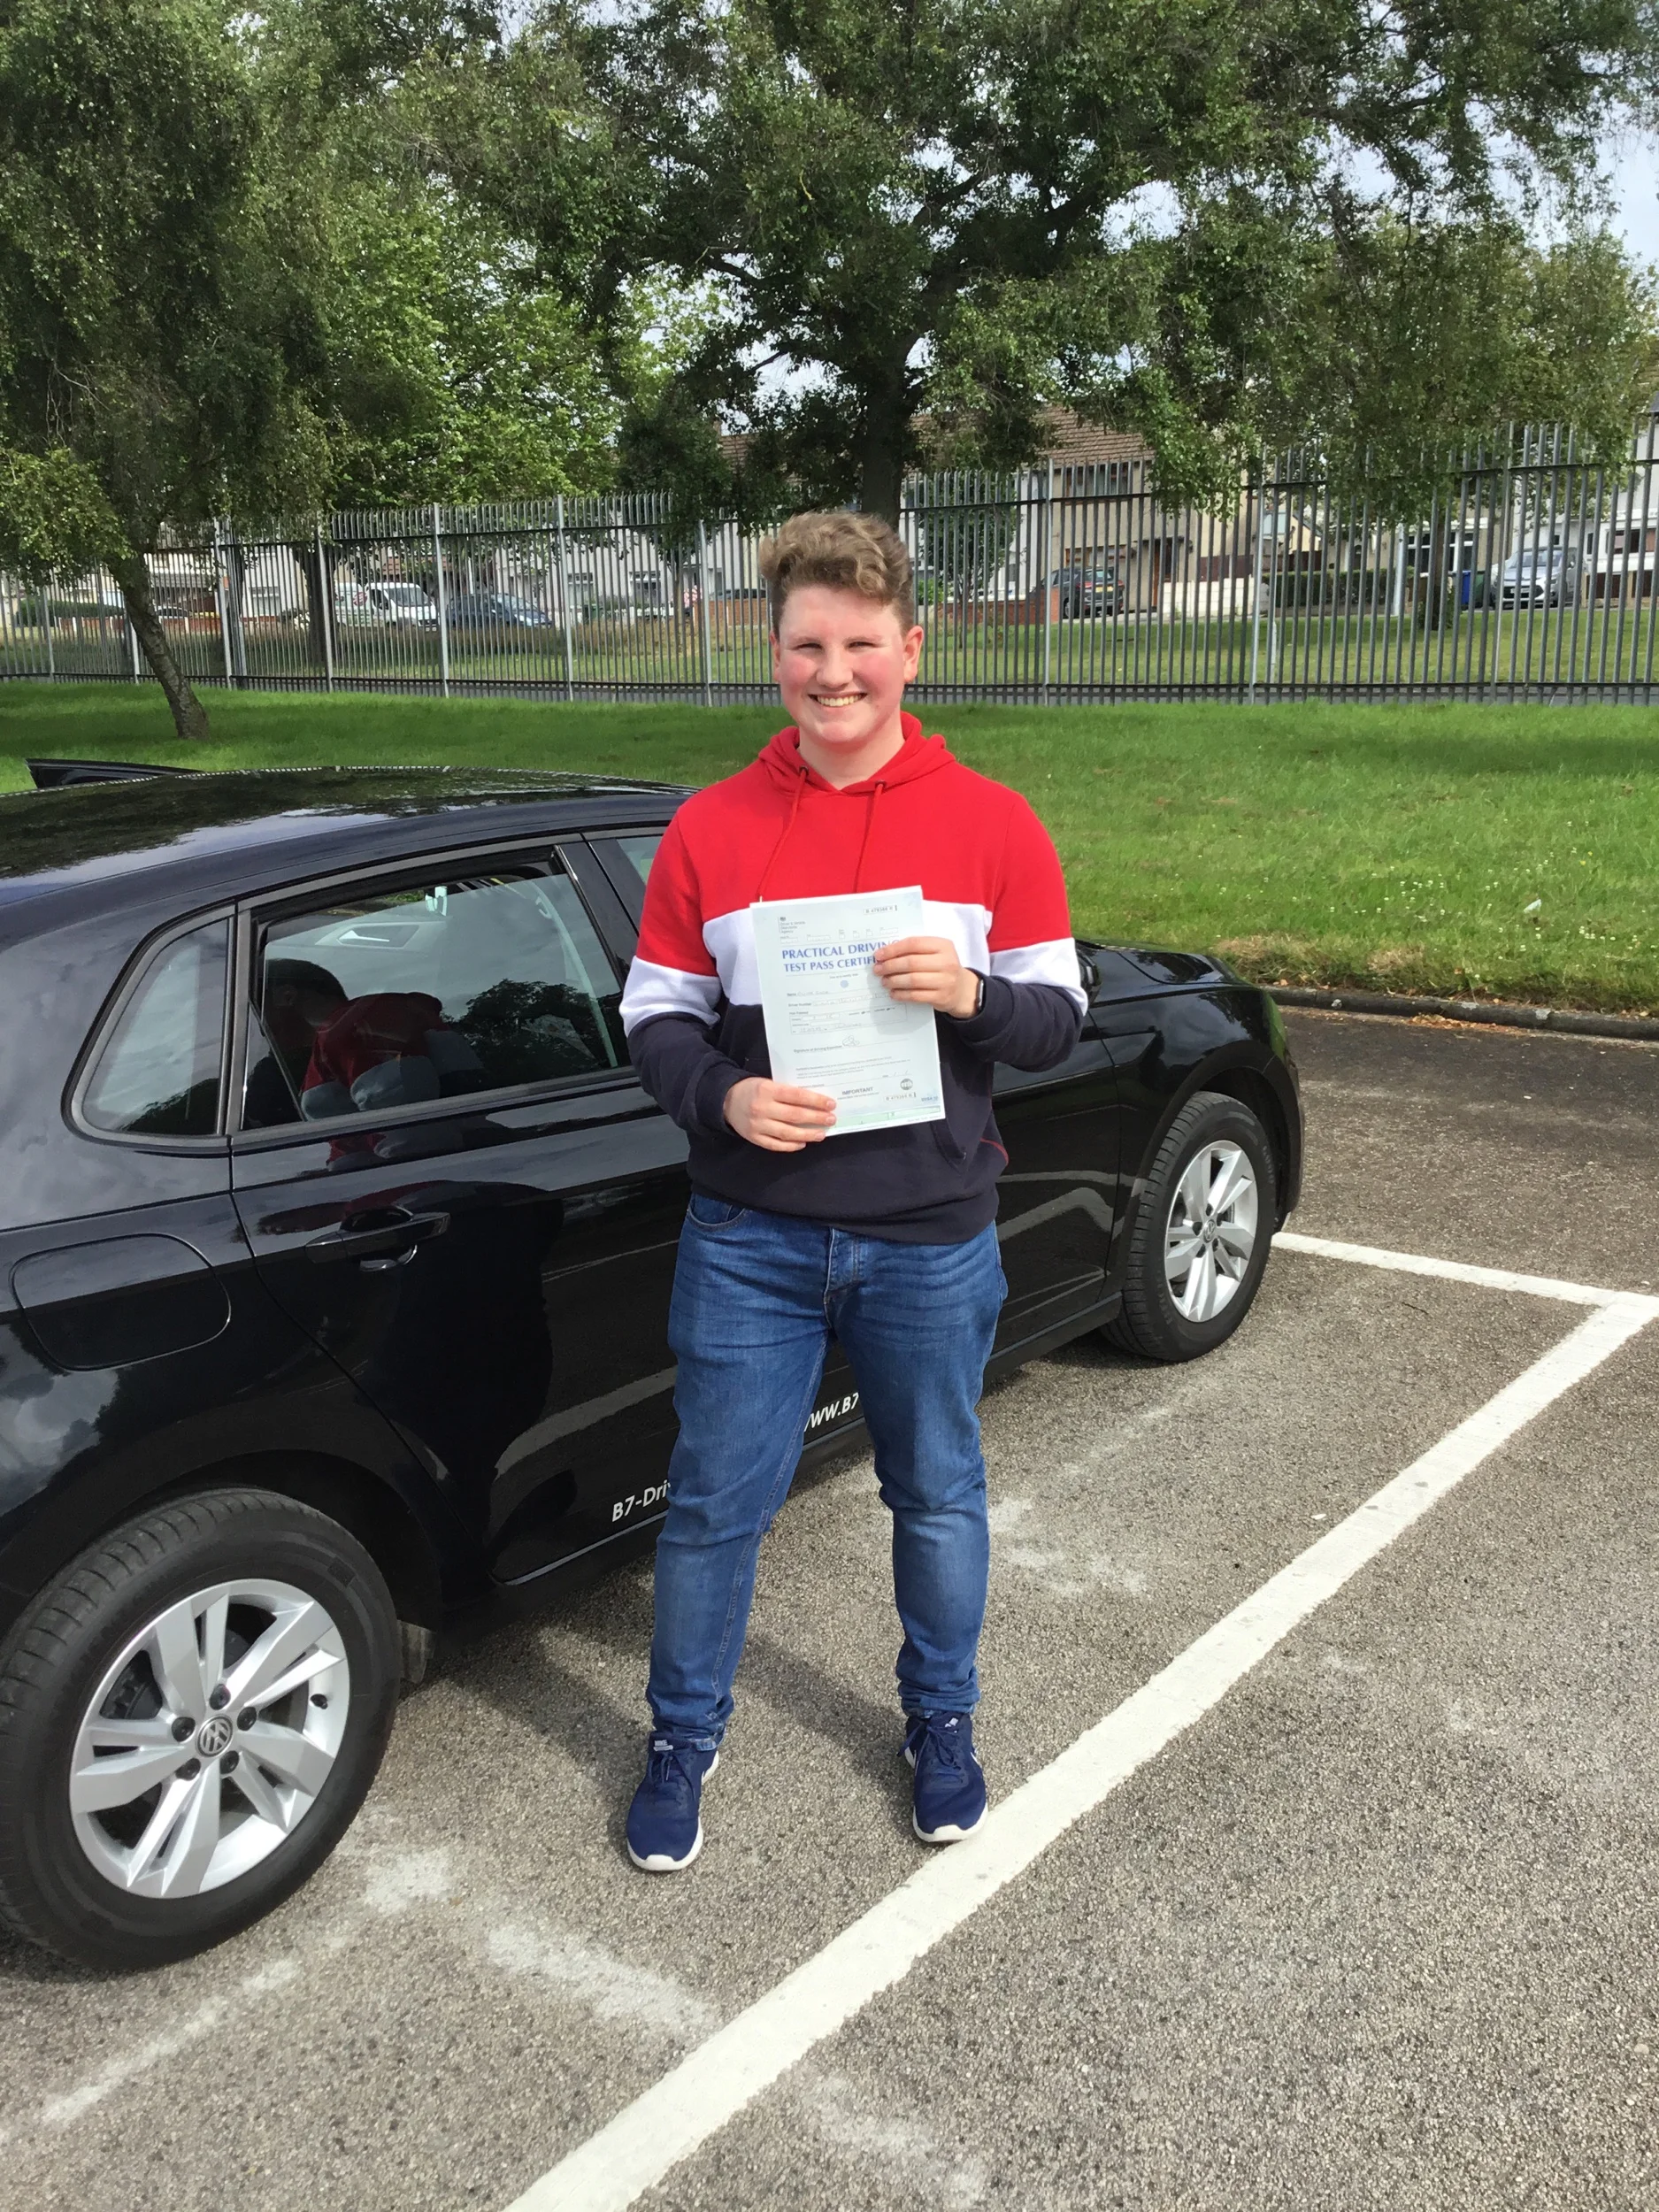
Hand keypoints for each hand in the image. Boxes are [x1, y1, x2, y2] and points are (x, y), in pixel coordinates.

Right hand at [722, 1077, 836, 1151]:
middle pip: (795, 1115)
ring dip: (807, 1134)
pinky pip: (776, 1145)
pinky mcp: (754, 1138)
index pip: (796, 1096)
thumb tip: (814, 1102)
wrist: (725, 1101)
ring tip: (821, 1134)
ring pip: (788, 1133)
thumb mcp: (768, 1083)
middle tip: (830, 1119)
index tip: (830, 1104)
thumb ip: (786, 1092)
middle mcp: (762, 1108)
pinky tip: (803, 1143)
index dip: (815, 1100)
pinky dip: (791, 1145)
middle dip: (816, 1118)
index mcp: (767, 1090)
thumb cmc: (752, 1089)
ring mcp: (757, 1125)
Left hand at [872, 936, 978, 1018]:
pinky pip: (916, 995)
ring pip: (912, 980)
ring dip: (894, 981)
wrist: (961, 989)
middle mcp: (947, 962)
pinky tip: (893, 993)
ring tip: (884, 981)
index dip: (893, 949)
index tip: (878, 955)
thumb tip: (885, 954)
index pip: (913, 944)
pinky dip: (901, 994)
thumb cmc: (941, 967)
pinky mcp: (942, 997)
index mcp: (943, 945)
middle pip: (911, 962)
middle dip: (890, 966)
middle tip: (878, 969)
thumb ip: (914, 950)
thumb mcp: (934, 953)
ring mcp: (946, 981)